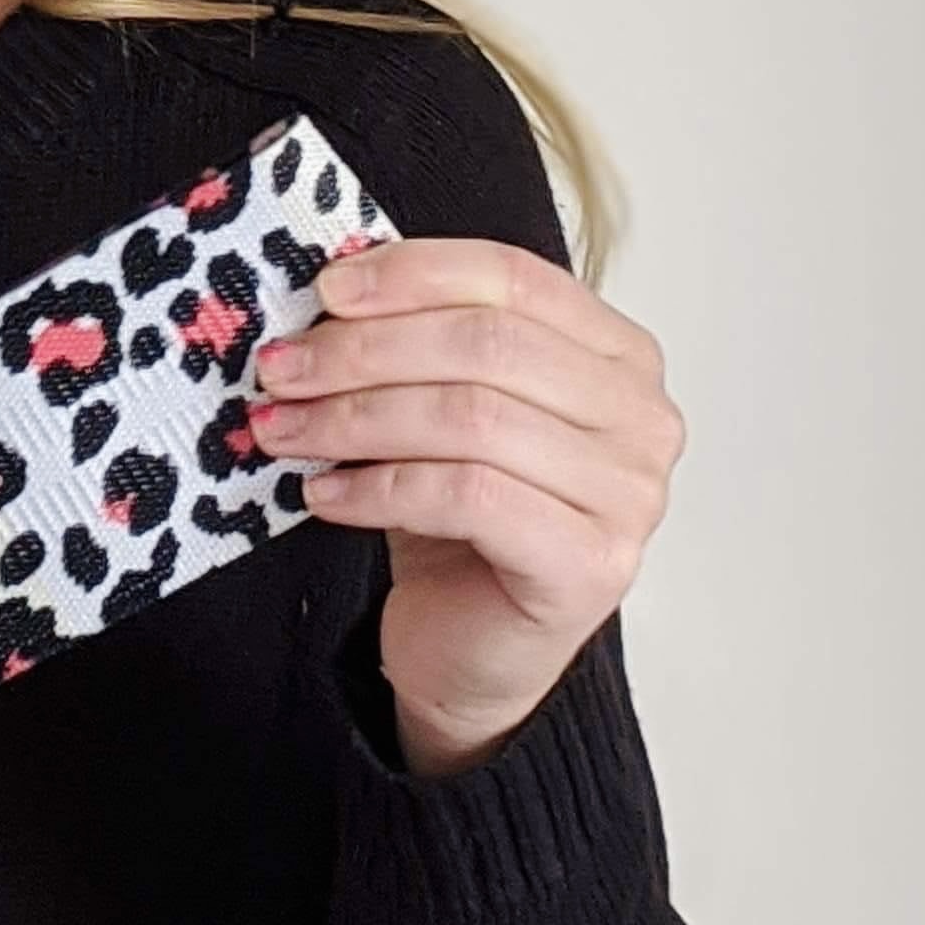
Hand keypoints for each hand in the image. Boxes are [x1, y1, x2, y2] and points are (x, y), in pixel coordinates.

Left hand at [244, 235, 686, 782]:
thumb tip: (332, 275)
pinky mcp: (591, 565)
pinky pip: (467, 496)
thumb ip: (415, 337)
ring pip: (470, 418)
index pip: (512, 278)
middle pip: (486, 345)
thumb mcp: (439, 404)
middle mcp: (642, 418)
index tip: (324, 289)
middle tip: (282, 368)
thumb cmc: (459, 522)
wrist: (469, 651)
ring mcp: (629, 496)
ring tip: (282, 430)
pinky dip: (378, 487)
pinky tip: (325, 494)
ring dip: (355, 418)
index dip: (410, 273)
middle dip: (364, 351)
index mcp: (618, 355)